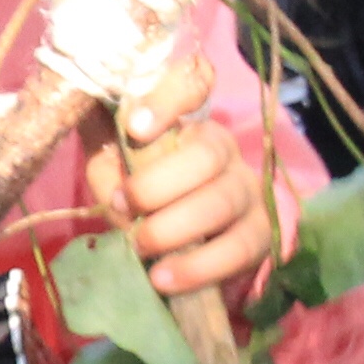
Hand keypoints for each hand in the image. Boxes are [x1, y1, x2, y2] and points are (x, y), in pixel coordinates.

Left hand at [85, 48, 275, 299]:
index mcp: (187, 120)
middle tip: (125, 205)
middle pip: (208, 152)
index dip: (168, 99)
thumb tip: (103, 160)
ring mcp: (246, 190)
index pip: (194, 84)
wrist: (185, 249)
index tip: (134, 126)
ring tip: (142, 248)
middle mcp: (223, 149)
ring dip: (175, 227)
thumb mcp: (112, 168)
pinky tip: (165, 279)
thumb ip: (105, 157)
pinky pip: (240, 248)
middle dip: (159, 183)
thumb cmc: (143, 197)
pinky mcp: (259, 235)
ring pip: (223, 200)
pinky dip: (199, 267)